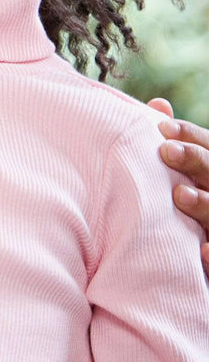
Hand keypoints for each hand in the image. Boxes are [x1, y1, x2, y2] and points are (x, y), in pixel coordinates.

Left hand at [148, 99, 208, 268]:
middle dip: (196, 162)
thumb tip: (158, 105)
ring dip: (205, 205)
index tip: (162, 127)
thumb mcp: (180, 175)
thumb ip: (173, 144)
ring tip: (180, 194)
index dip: (191, 136)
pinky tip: (203, 251)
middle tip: (166, 151)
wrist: (191, 256)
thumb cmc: (181, 208)